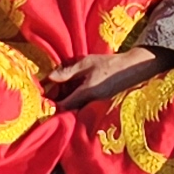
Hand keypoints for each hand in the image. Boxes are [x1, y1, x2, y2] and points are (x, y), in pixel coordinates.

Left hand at [42, 49, 173, 106]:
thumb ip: (68, 72)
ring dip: (65, 102)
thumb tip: (50, 77)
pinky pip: (82, 105)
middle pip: (67, 110)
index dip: (51, 105)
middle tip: (46, 94)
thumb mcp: (86, 63)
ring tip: (56, 91)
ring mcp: (95, 104)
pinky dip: (73, 100)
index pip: (63, 106)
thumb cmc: (109, 64)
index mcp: (86, 93)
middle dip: (56, 104)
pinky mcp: (98, 102)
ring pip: (74, 108)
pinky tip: (70, 90)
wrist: (132, 69)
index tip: (41, 99)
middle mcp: (90, 102)